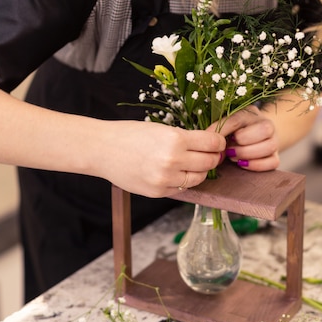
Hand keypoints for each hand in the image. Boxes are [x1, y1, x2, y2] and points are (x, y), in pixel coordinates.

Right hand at [109, 121, 225, 197]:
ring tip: (194, 163)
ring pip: (199, 178)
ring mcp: (166, 179)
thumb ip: (186, 139)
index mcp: (175, 139)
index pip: (212, 143)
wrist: (102, 150)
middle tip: (212, 153)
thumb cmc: (131, 134)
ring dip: (200, 171)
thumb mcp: (162, 129)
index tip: (218, 142)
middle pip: (209, 162)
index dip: (218, 142)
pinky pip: (182, 189)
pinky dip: (184, 181)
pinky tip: (178, 172)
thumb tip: (210, 145)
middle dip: (213, 157)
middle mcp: (173, 160)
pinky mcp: (159, 192)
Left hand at [209, 106, 279, 171]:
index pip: (238, 118)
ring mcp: (274, 141)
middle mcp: (266, 124)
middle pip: (264, 129)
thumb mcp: (223, 126)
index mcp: (250, 112)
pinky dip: (256, 165)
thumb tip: (207, 139)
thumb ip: (217, 130)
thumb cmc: (230, 132)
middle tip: (228, 149)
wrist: (248, 140)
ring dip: (248, 154)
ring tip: (233, 157)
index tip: (209, 139)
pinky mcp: (275, 157)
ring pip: (270, 146)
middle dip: (243, 141)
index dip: (222, 129)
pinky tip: (242, 164)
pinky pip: (273, 162)